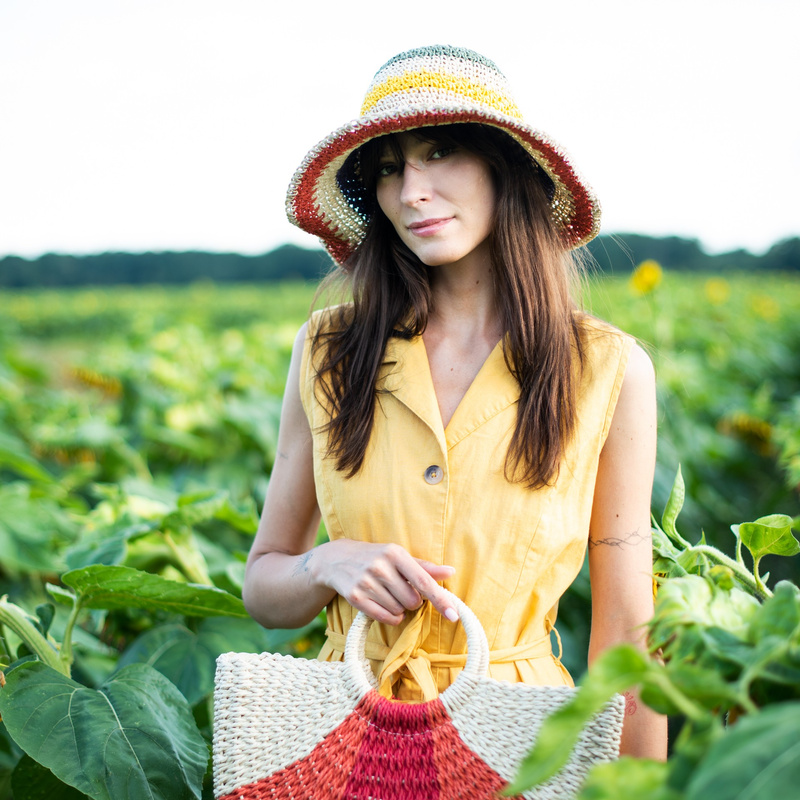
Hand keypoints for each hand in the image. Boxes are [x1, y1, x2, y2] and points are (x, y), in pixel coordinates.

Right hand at [311, 539, 456, 625]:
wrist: (338, 559)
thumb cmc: (377, 557)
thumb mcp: (400, 557)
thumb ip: (425, 568)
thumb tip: (451, 572)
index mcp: (395, 553)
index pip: (424, 581)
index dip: (440, 600)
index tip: (454, 616)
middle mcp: (380, 566)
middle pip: (412, 601)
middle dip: (412, 601)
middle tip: (400, 590)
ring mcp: (366, 582)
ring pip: (399, 611)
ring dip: (399, 608)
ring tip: (387, 594)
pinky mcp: (355, 597)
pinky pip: (384, 618)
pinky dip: (390, 617)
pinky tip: (383, 605)